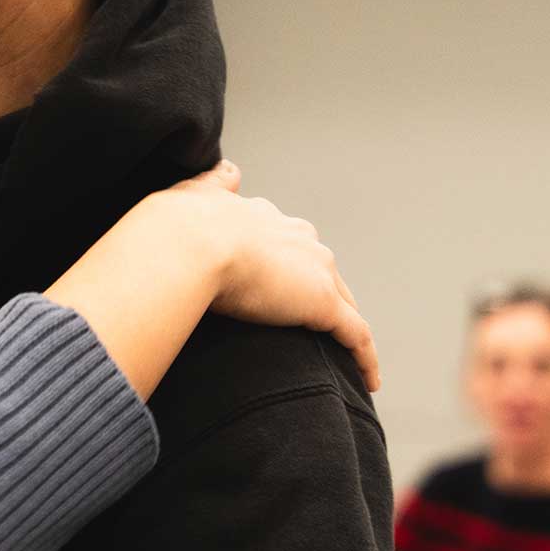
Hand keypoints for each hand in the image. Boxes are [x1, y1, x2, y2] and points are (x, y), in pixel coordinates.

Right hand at [135, 161, 380, 390]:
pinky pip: (356, 336)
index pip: (289, 243)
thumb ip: (215, 183)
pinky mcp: (322, 303)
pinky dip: (365, 358)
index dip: (287, 264)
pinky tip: (369, 380)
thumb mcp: (196, 194)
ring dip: (344, 326)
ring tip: (342, 356)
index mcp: (266, 217)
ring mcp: (315, 269)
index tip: (279, 285)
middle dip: (319, 294)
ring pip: (343, 302)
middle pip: (322, 271)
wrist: (188, 242)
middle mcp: (299, 237)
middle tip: (309, 326)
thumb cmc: (180, 225)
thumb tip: (229, 170)